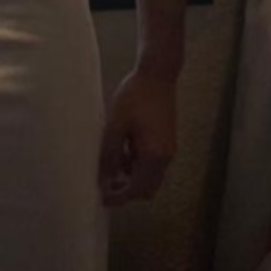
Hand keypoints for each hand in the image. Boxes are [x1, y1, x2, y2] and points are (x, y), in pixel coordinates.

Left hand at [98, 68, 177, 206]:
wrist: (158, 74)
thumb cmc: (135, 96)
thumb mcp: (115, 126)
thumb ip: (110, 155)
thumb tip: (104, 179)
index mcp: (154, 155)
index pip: (137, 189)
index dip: (118, 196)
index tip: (101, 196)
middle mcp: (165, 156)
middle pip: (147, 189)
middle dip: (127, 190)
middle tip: (106, 183)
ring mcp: (169, 149)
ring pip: (151, 177)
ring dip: (132, 177)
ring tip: (111, 163)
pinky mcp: (167, 141)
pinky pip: (153, 164)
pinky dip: (138, 165)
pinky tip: (123, 151)